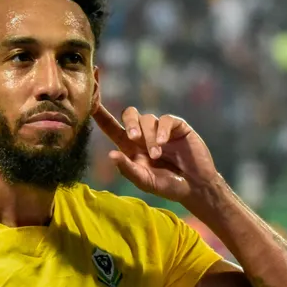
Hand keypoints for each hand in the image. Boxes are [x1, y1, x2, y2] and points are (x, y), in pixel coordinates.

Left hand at [92, 104, 218, 203]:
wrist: (195, 186)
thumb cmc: (168, 186)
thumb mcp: (145, 181)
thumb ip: (128, 169)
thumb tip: (111, 154)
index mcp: (130, 147)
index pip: (111, 126)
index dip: (100, 113)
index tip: (91, 99)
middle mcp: (143, 134)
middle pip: (129, 114)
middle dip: (130, 122)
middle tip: (134, 138)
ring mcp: (160, 129)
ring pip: (148, 118)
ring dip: (149, 136)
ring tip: (157, 155)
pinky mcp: (177, 127)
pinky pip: (166, 120)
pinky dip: (162, 130)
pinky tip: (163, 143)